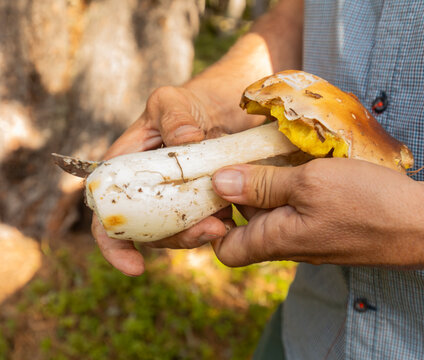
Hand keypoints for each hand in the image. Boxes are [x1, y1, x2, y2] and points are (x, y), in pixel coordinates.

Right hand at [92, 86, 229, 275]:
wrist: (217, 110)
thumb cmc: (184, 105)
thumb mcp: (171, 102)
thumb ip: (173, 118)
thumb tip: (187, 140)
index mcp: (124, 173)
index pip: (107, 216)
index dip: (114, 246)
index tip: (135, 267)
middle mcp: (147, 194)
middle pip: (150, 232)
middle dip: (177, 238)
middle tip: (209, 230)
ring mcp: (176, 202)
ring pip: (181, 231)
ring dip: (201, 232)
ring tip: (225, 221)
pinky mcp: (203, 204)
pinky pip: (207, 222)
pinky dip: (219, 222)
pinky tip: (233, 214)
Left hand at [211, 158, 423, 267]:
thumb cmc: (369, 203)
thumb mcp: (311, 183)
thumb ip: (263, 185)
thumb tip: (218, 183)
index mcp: (278, 240)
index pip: (226, 249)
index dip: (214, 222)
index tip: (214, 187)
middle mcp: (291, 244)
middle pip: (250, 224)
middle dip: (243, 190)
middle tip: (246, 152)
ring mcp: (313, 236)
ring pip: (277, 212)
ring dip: (272, 183)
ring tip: (278, 150)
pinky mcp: (332, 226)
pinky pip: (301, 208)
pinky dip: (296, 186)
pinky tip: (307, 161)